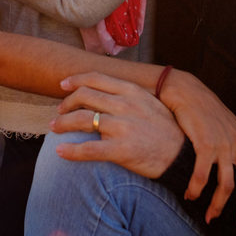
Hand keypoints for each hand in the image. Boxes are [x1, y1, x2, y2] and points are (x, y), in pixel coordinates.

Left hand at [51, 72, 184, 178]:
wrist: (181, 156)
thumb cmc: (165, 130)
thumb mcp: (150, 103)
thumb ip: (128, 96)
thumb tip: (106, 93)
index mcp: (131, 91)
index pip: (95, 79)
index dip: (75, 80)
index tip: (63, 85)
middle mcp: (125, 105)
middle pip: (84, 96)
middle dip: (66, 103)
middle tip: (59, 111)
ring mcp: (122, 127)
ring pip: (81, 120)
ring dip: (62, 123)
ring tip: (55, 128)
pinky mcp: (121, 150)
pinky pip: (88, 149)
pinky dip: (70, 150)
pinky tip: (61, 151)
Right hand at [159, 68, 235, 226]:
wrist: (187, 91)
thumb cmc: (205, 109)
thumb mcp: (229, 124)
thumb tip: (235, 162)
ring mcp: (223, 145)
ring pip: (227, 185)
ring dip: (218, 205)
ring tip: (210, 216)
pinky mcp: (204, 145)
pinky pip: (202, 176)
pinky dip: (196, 190)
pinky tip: (190, 196)